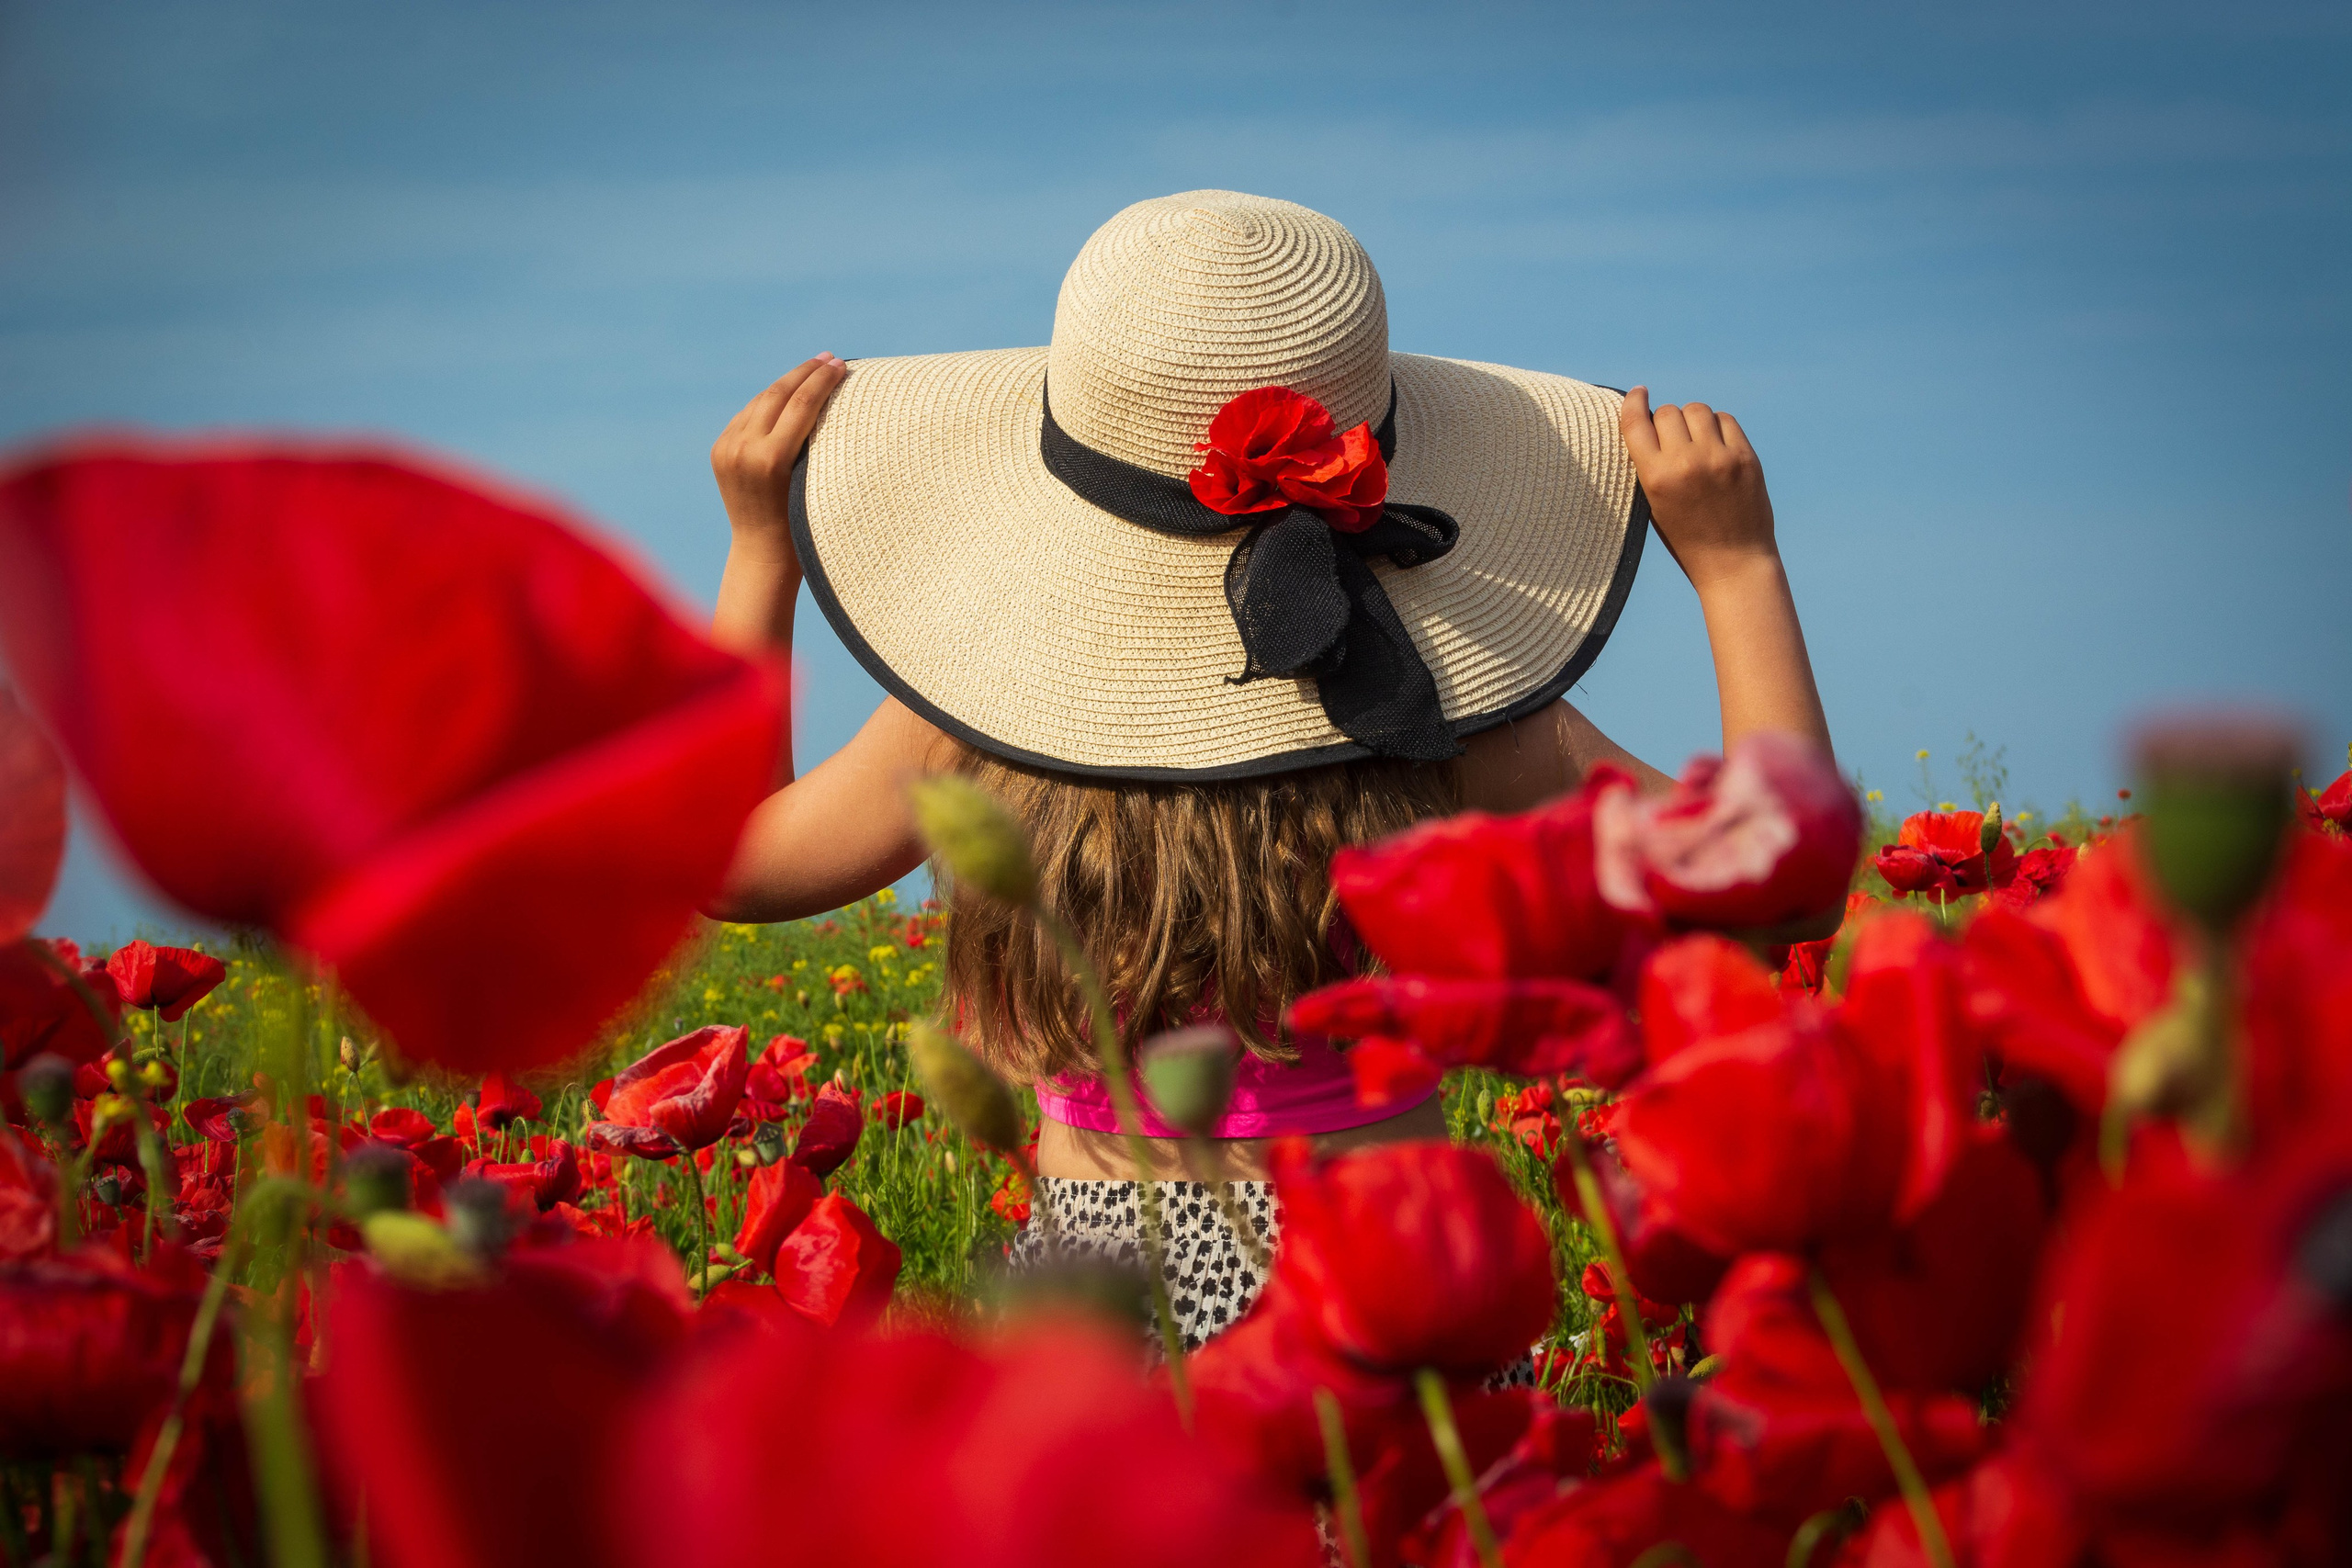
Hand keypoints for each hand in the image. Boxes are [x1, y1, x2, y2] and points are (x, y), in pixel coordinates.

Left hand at [711, 354, 848, 565]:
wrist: (761, 551)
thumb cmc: (803, 525)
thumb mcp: (814, 481)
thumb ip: (813, 440)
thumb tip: (825, 396)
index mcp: (770, 460)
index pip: (801, 404)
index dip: (823, 380)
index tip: (841, 364)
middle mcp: (743, 449)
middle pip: (779, 394)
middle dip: (806, 373)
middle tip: (829, 358)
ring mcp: (727, 447)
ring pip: (761, 400)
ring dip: (788, 383)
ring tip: (812, 370)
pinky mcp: (720, 449)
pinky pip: (748, 415)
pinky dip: (769, 402)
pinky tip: (787, 393)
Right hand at [1618, 386, 1776, 593]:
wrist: (1733, 563)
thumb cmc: (1686, 538)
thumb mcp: (1653, 505)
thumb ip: (1648, 465)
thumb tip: (1647, 422)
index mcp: (1656, 478)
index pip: (1636, 422)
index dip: (1634, 402)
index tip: (1638, 394)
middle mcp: (1686, 462)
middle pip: (1667, 413)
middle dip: (1665, 421)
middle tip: (1671, 440)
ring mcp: (1719, 457)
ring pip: (1697, 410)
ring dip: (1692, 420)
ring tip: (1695, 441)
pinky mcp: (1745, 456)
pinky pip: (1725, 420)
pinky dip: (1717, 427)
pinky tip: (1715, 445)